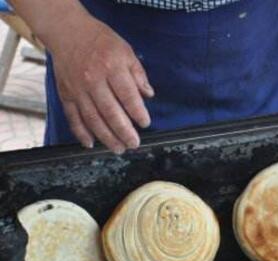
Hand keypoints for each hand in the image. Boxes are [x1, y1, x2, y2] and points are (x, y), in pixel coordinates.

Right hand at [46, 11, 153, 152]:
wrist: (67, 32)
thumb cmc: (100, 41)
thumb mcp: (126, 51)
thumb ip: (138, 74)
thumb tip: (149, 95)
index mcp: (111, 68)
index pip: (127, 95)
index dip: (137, 112)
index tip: (145, 123)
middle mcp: (93, 80)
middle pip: (110, 111)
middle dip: (124, 131)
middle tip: (134, 144)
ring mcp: (78, 89)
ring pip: (93, 119)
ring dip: (106, 137)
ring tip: (119, 148)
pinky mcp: (66, 94)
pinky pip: (73, 117)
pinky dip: (81, 133)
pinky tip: (91, 144)